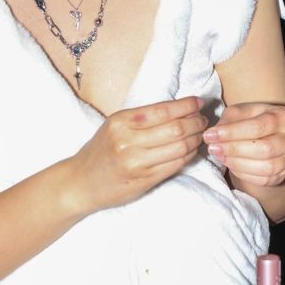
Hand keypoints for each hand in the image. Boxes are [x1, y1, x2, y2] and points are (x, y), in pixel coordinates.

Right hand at [69, 96, 207, 212]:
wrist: (81, 182)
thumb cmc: (100, 151)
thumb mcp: (115, 126)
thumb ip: (142, 118)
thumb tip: (180, 108)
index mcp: (121, 122)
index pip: (162, 110)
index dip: (186, 106)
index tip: (199, 102)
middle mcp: (128, 141)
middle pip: (175, 129)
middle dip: (196, 122)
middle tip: (203, 120)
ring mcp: (137, 163)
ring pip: (180, 147)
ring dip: (196, 140)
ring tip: (200, 135)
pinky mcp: (145, 180)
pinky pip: (175, 165)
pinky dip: (189, 156)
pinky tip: (192, 150)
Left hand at [203, 103, 284, 187]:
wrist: (269, 136)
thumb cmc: (253, 121)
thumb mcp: (242, 112)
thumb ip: (229, 120)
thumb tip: (214, 135)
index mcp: (283, 116)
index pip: (258, 126)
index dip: (232, 132)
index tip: (211, 135)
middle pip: (265, 149)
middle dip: (234, 150)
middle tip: (214, 148)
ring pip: (266, 168)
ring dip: (238, 164)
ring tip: (221, 156)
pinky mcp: (283, 174)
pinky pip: (264, 180)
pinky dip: (244, 174)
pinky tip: (231, 165)